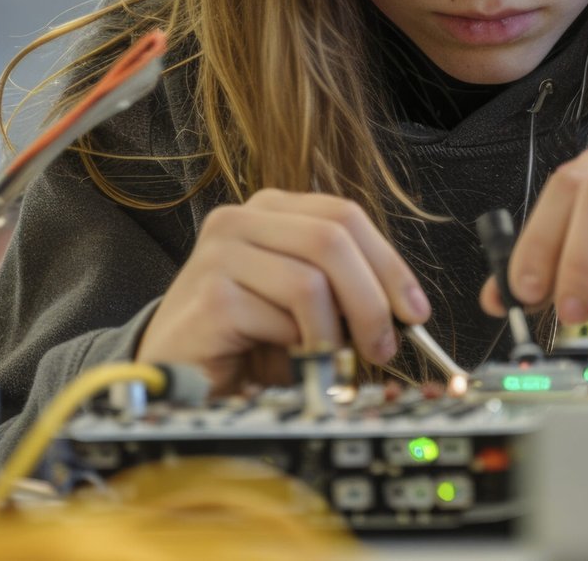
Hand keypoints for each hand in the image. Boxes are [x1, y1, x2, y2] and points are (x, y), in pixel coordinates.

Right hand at [137, 190, 430, 393]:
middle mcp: (240, 219)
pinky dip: (302, 348)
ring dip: (337, 331)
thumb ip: (343, 289)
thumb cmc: (241, 340)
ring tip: (333, 362)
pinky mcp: (211, 294)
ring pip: (313, 278)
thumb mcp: (301, 305)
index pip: (344, 215)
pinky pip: (284, 317)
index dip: (389, 263)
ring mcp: (220, 252)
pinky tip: (291, 365)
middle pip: (334, 237)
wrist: (174, 376)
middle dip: (372, 298)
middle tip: (384, 346)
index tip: (414, 310)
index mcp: (269, 210)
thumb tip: (403, 308)